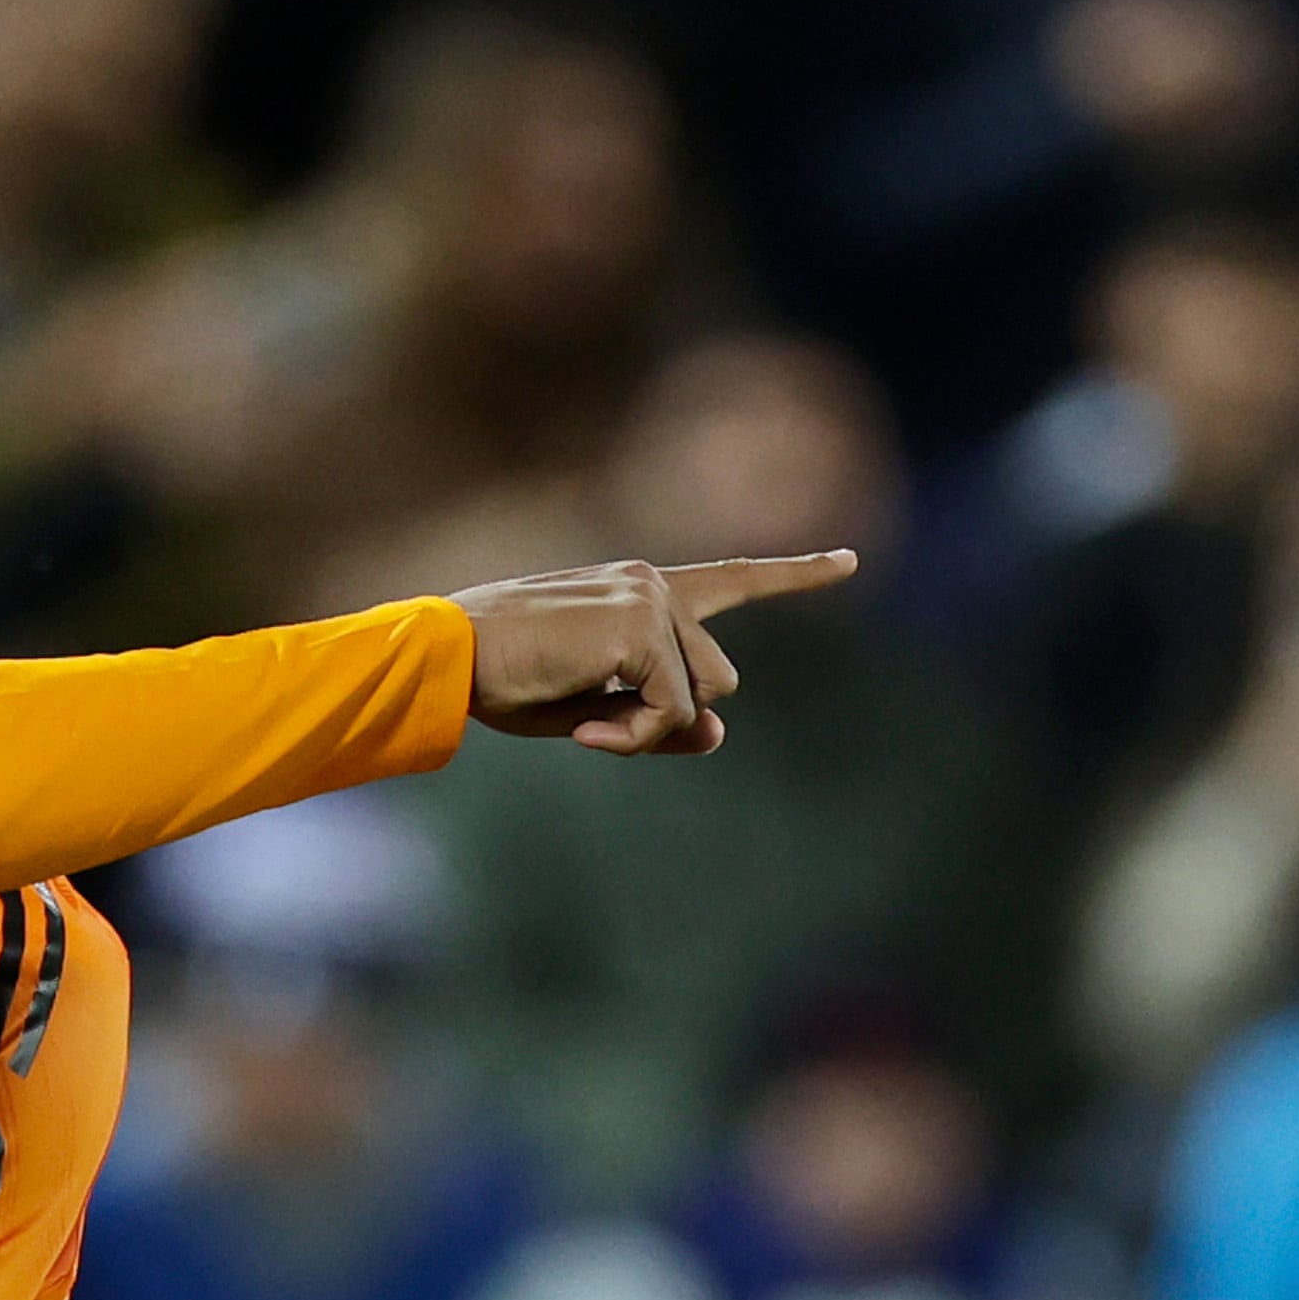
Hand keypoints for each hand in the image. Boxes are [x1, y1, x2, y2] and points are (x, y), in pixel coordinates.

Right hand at [451, 552, 858, 755]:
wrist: (450, 654)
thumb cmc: (500, 677)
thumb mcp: (588, 706)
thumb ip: (656, 718)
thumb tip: (720, 737)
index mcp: (638, 589)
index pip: (731, 579)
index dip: (794, 573)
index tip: (848, 560)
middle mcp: (653, 583)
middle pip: (717, 676)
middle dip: (671, 716)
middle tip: (599, 732)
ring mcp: (651, 601)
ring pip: (698, 698)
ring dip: (647, 730)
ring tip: (583, 728)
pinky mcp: (642, 630)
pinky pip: (672, 711)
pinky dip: (632, 739)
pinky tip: (584, 734)